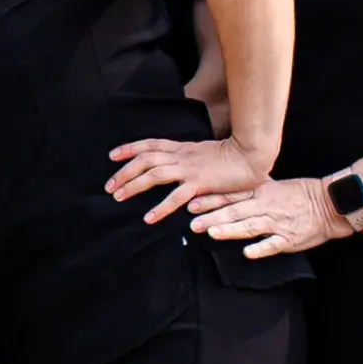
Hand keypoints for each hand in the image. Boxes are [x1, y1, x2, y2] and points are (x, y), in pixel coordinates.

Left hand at [105, 135, 273, 223]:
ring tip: (118, 197)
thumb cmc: (235, 155)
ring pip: (154, 174)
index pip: (150, 145)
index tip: (113, 156)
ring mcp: (190, 169)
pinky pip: (176, 196)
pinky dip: (160, 208)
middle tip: (109, 186)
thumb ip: (191, 157)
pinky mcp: (201, 183)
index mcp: (183, 148)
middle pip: (145, 159)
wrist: (254, 153)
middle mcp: (182, 156)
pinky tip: (149, 218)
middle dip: (124, 171)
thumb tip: (178, 163)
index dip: (130, 149)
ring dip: (133, 185)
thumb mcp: (206, 152)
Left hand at [189, 176, 357, 259]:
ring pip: (250, 227)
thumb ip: (252, 189)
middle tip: (193, 224)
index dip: (211, 200)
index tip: (191, 204)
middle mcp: (266, 207)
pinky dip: (260, 249)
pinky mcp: (289, 239)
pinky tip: (247, 253)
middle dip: (213, 217)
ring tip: (213, 233)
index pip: (231, 196)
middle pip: (235, 212)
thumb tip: (227, 187)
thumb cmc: (301, 193)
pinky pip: (273, 244)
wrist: (330, 204)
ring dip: (230, 230)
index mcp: (262, 193)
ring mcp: (277, 224)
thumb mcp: (274, 185)